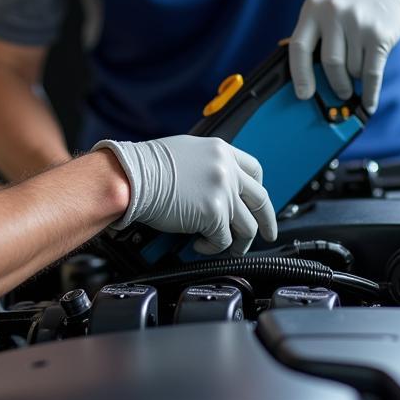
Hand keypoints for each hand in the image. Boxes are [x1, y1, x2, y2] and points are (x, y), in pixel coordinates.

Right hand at [93, 135, 277, 254]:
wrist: (132, 176)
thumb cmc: (147, 165)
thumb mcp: (186, 151)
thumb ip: (207, 165)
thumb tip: (212, 185)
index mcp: (221, 150)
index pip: (254, 170)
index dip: (258, 188)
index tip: (257, 202)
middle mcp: (227, 170)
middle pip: (260, 199)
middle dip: (267, 220)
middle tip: (267, 233)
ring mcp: (223, 191)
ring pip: (246, 226)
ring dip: (239, 242)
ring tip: (229, 248)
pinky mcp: (214, 214)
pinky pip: (223, 240)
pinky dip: (213, 247)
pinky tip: (200, 245)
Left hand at [289, 0, 399, 112]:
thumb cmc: (350, 3)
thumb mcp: (325, 7)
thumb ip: (314, 34)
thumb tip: (304, 78)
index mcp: (313, 8)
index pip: (299, 47)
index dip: (300, 75)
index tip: (303, 95)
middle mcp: (334, 13)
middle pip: (329, 63)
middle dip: (335, 83)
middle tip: (340, 91)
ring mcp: (358, 23)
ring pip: (352, 69)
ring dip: (355, 76)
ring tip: (358, 67)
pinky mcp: (380, 34)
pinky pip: (372, 74)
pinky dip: (370, 92)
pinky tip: (369, 103)